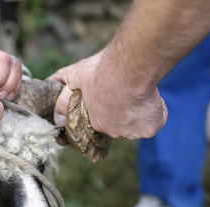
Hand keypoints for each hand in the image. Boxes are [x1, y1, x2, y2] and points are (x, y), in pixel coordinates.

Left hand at [49, 52, 167, 139]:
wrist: (128, 70)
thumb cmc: (101, 71)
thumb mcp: (77, 75)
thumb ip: (65, 87)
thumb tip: (52, 92)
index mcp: (94, 121)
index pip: (103, 121)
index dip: (109, 108)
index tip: (115, 96)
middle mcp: (112, 132)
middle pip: (122, 124)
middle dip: (125, 110)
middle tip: (128, 90)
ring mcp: (131, 132)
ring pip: (139, 123)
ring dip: (141, 110)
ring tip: (139, 92)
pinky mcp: (149, 129)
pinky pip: (156, 121)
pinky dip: (157, 111)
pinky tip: (151, 97)